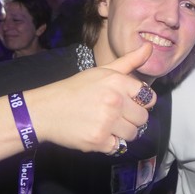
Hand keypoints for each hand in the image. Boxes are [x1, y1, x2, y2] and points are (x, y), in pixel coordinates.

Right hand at [26, 44, 156, 153]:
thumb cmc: (76, 89)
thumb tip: (149, 47)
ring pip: (133, 134)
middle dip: (132, 118)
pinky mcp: (99, 140)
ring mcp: (107, 122)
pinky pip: (118, 147)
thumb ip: (129, 61)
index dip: (141, 102)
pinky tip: (97, 132)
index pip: (149, 98)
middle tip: (116, 115)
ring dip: (122, 132)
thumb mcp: (102, 71)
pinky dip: (109, 143)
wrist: (45, 110)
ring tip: (107, 124)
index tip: (129, 103)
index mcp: (118, 82)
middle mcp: (115, 101)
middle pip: (143, 118)